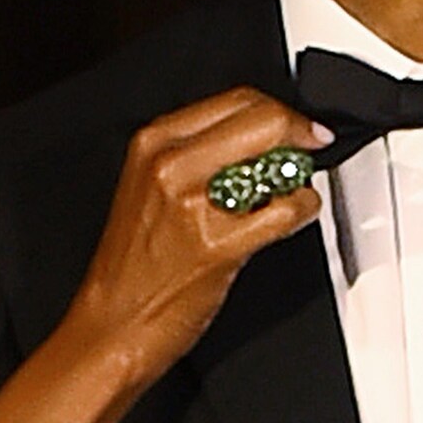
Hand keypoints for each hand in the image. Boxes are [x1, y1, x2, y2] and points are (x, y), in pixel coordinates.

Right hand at [69, 88, 324, 382]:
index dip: (280, 110)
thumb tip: (260, 135)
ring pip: (277, 161)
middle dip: (298, 132)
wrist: (113, 323)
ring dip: (297, 175)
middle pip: (263, 119)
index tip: (300, 126)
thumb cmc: (133, 265)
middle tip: (309, 147)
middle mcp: (170, 164)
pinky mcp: (217, 246)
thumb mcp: (151, 186)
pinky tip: (293, 216)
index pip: (237, 99)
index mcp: (153, 142)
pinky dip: (302, 209)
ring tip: (290, 191)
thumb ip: (199, 153)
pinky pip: (284, 210)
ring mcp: (194, 204)